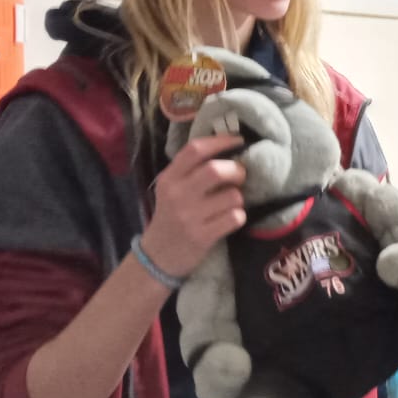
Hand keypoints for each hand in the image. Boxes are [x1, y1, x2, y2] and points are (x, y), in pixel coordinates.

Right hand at [141, 135, 246, 278]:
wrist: (157, 256)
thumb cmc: (171, 217)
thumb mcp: (171, 189)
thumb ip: (191, 171)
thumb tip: (230, 151)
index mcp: (169, 178)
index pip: (195, 149)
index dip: (221, 141)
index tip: (238, 141)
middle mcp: (177, 194)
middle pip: (216, 170)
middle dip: (236, 171)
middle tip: (239, 177)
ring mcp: (189, 216)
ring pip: (232, 196)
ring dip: (238, 199)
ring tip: (230, 204)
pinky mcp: (202, 236)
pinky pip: (235, 218)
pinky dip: (238, 217)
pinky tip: (228, 220)